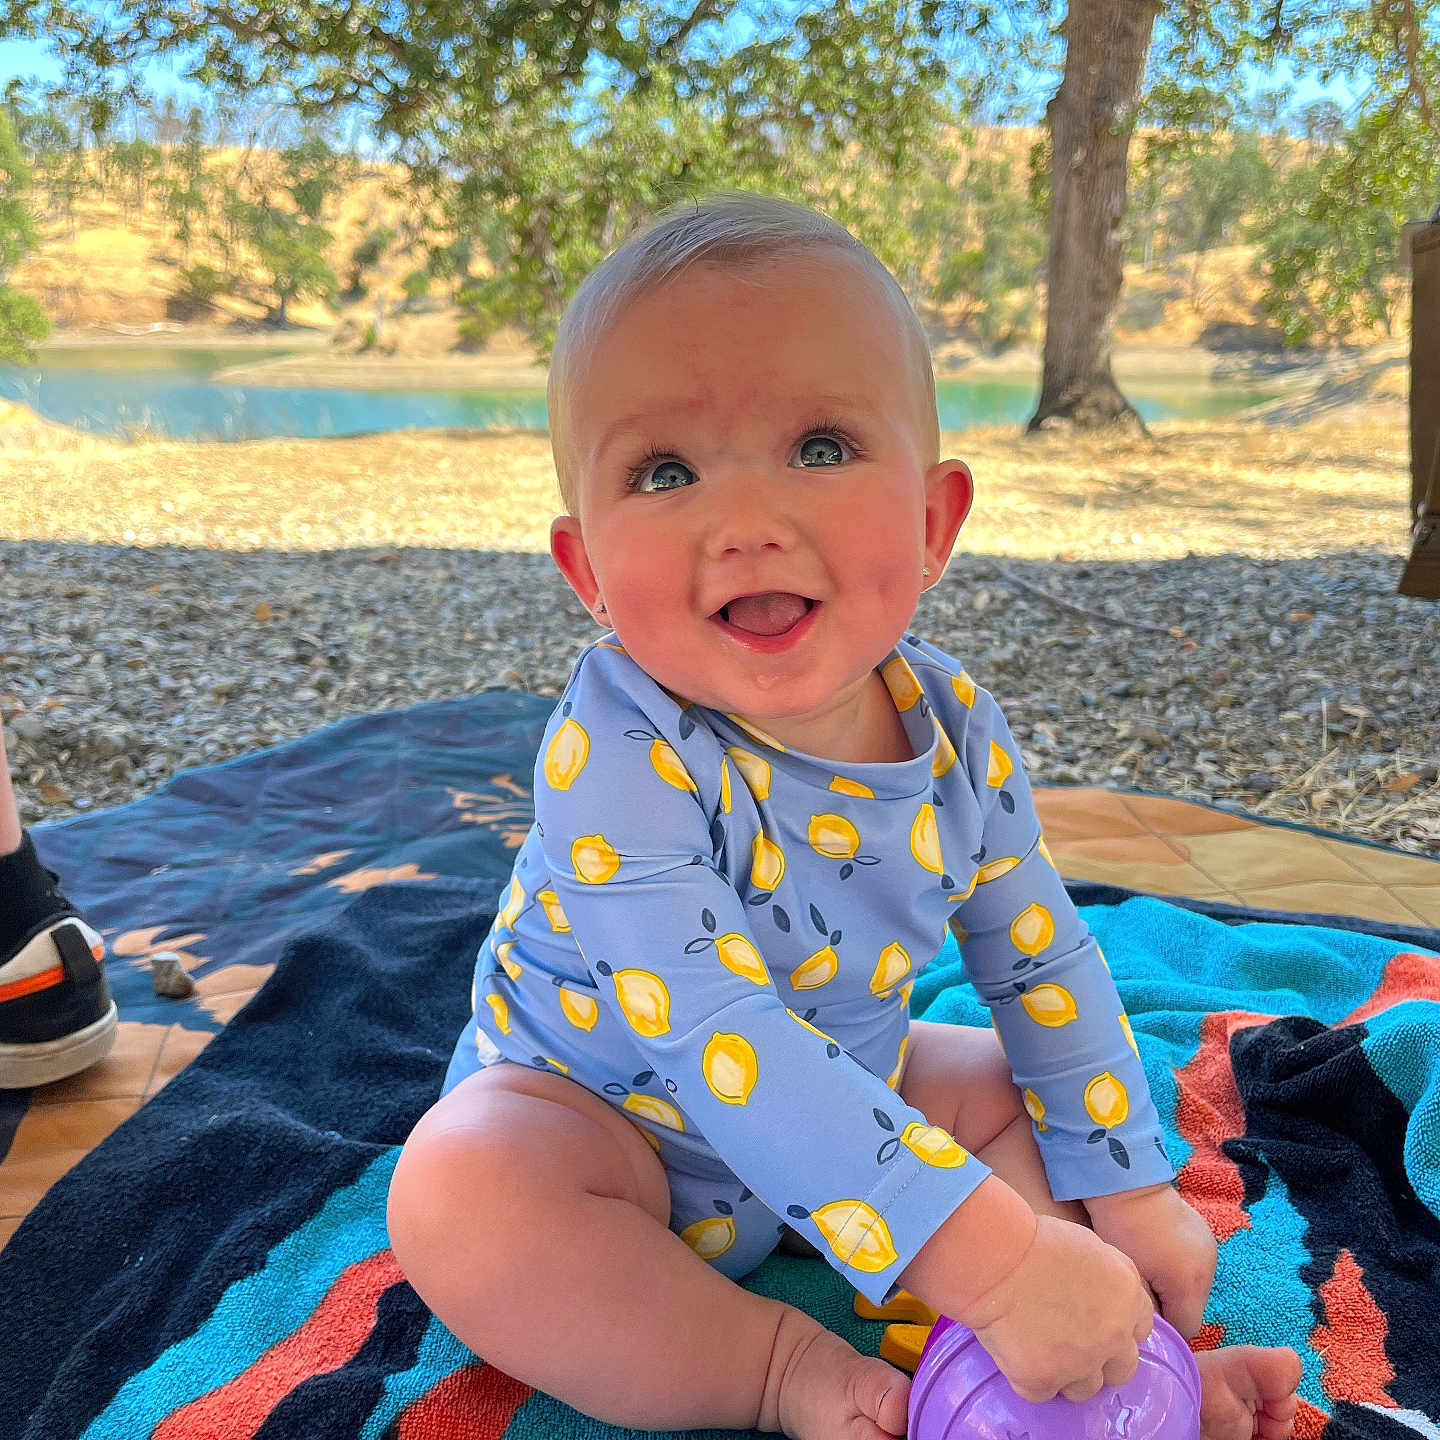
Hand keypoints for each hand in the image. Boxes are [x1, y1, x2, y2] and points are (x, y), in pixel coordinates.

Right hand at [955, 1215, 1154, 1402]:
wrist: (993, 1257)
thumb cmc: (1032, 1240)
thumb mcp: (1088, 1245)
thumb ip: (1109, 1279)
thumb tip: (1107, 1299)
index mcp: (1127, 1296)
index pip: (1140, 1329)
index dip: (1116, 1327)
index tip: (1094, 1321)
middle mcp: (1114, 1335)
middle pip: (1121, 1369)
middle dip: (1099, 1360)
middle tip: (1068, 1340)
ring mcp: (1081, 1362)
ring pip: (1085, 1389)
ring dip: (1066, 1373)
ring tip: (1036, 1344)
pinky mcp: (1043, 1379)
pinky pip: (1042, 1392)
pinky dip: (1028, 1376)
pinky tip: (1014, 1349)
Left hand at [1085, 1183, 1217, 1338]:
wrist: (1128, 1183)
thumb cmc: (1121, 1229)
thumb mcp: (1131, 1276)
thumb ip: (1146, 1309)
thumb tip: (1151, 1324)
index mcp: (1189, 1284)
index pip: (1187, 1329)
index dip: (1165, 1328)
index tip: (1144, 1313)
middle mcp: (1208, 1270)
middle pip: (1193, 1308)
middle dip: (1170, 1305)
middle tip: (1143, 1286)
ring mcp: (1210, 1251)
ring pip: (1195, 1287)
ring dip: (1176, 1286)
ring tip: (1150, 1265)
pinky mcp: (1207, 1236)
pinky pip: (1196, 1266)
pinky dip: (1181, 1267)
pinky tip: (1160, 1252)